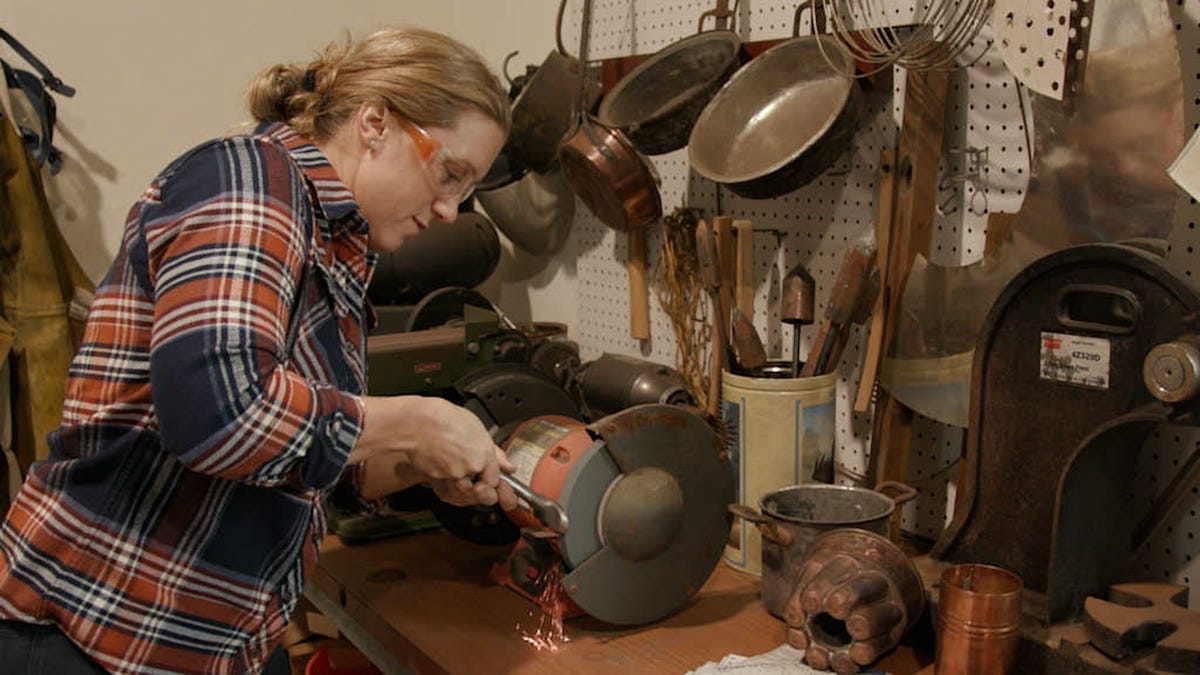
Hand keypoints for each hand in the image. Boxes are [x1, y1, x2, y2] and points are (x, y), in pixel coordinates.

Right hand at [351, 396, 516, 507]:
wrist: (417, 423)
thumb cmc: (443, 420)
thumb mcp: (476, 429)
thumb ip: (495, 452)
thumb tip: (508, 466)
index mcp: (484, 453)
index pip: (495, 480)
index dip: (493, 483)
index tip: (490, 482)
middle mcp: (472, 466)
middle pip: (482, 494)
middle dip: (481, 492)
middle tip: (476, 483)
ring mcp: (454, 474)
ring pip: (464, 493)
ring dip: (462, 488)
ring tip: (457, 471)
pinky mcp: (438, 479)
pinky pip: (447, 490)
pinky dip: (446, 485)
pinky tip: (446, 471)